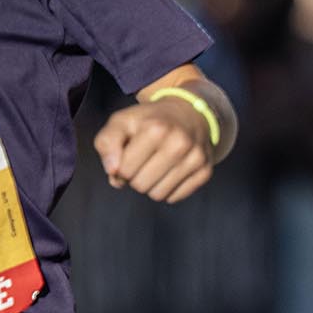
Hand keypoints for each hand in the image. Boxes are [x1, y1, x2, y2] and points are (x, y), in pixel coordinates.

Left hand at [93, 96, 213, 201]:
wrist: (189, 114)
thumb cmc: (149, 121)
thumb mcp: (122, 121)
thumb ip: (107, 143)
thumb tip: (113, 173)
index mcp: (155, 129)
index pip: (124, 170)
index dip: (120, 167)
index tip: (126, 155)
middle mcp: (179, 143)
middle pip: (140, 185)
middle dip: (135, 177)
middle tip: (142, 160)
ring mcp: (195, 158)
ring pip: (158, 195)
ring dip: (150, 184)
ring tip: (155, 165)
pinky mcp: (205, 172)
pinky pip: (174, 197)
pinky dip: (167, 188)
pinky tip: (169, 170)